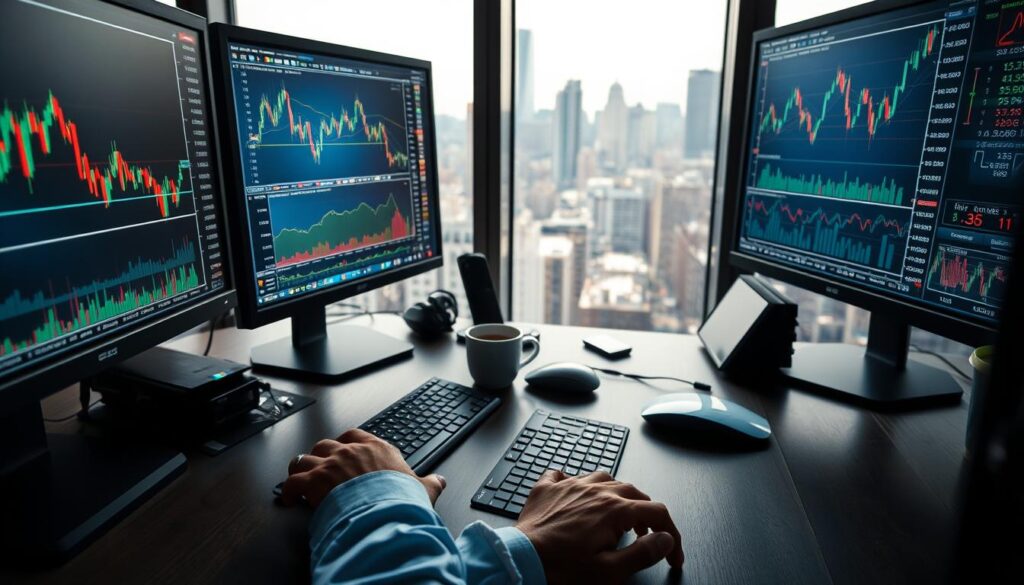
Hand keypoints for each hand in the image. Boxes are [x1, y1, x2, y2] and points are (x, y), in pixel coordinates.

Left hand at [280, 428, 445, 507]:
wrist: (384, 512)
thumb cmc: (401, 500)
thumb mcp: (422, 490)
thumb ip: (429, 483)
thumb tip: (440, 480)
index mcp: (375, 449)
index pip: (355, 436)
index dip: (346, 444)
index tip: (344, 451)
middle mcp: (349, 453)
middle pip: (326, 445)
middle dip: (321, 456)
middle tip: (320, 467)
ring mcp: (329, 465)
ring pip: (304, 459)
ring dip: (300, 469)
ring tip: (298, 478)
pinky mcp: (313, 482)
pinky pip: (292, 482)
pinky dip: (288, 490)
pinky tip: (289, 498)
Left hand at [516, 470, 683, 583]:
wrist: (521, 559)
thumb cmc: (561, 568)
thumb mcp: (610, 571)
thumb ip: (642, 553)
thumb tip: (665, 540)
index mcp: (613, 510)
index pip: (656, 512)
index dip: (671, 534)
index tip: (672, 554)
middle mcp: (594, 491)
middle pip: (633, 492)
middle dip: (647, 513)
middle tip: (648, 536)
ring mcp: (569, 486)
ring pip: (603, 478)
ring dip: (616, 495)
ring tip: (617, 514)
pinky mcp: (547, 489)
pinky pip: (564, 475)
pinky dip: (574, 482)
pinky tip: (574, 493)